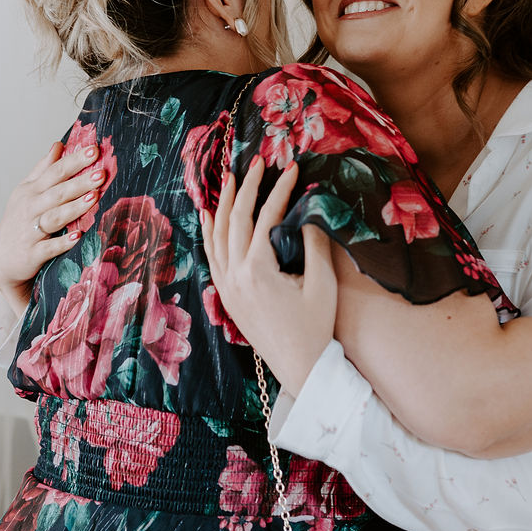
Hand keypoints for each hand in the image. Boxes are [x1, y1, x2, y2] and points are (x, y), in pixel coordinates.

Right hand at [0, 140, 104, 311]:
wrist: (0, 259)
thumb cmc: (19, 220)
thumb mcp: (26, 191)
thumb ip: (43, 168)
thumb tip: (59, 144)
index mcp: (32, 190)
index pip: (55, 171)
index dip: (74, 160)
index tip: (94, 150)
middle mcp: (31, 208)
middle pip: (58, 192)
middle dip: (80, 182)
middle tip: (101, 173)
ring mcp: (31, 231)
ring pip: (55, 217)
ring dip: (74, 207)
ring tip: (94, 197)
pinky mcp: (33, 253)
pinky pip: (50, 247)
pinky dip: (63, 242)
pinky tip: (78, 236)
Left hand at [200, 156, 337, 394]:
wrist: (301, 367)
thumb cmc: (316, 328)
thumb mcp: (322, 283)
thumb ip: (314, 244)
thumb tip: (310, 210)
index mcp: (258, 271)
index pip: (266, 218)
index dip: (279, 189)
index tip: (291, 167)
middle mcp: (235, 276)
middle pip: (236, 220)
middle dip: (248, 187)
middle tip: (258, 162)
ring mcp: (227, 286)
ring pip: (217, 235)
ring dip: (224, 204)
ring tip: (231, 178)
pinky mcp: (226, 296)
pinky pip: (211, 256)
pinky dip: (209, 232)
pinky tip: (209, 216)